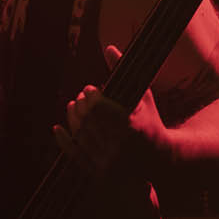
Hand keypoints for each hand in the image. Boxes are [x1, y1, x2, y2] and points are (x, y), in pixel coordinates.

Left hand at [53, 45, 172, 174]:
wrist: (160, 158)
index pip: (100, 108)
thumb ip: (125, 74)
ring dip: (72, 119)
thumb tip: (109, 47)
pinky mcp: (101, 172)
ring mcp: (109, 161)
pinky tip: (57, 128)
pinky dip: (64, 140)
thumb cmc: (151, 122)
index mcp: (131, 127)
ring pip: (80, 136)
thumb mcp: (143, 97)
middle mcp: (119, 146)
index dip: (91, 96)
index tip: (89, 89)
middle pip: (88, 121)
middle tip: (80, 97)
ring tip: (72, 106)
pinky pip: (76, 155)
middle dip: (81, 106)